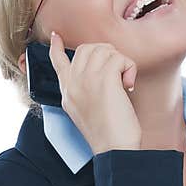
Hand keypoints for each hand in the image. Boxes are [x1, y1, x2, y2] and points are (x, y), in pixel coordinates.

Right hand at [48, 31, 142, 153]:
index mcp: (67, 91)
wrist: (114, 148)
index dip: (56, 47)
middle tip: (118, 73)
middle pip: (87, 49)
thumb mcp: (84, 111)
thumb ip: (83, 90)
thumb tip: (99, 73)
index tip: (55, 36)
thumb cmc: (107, 134)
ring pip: (105, 50)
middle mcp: (73, 83)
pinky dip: (130, 69)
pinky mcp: (104, 80)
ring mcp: (86, 79)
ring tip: (124, 82)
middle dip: (107, 54)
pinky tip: (129, 86)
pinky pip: (120, 58)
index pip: (57, 62)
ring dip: (121, 62)